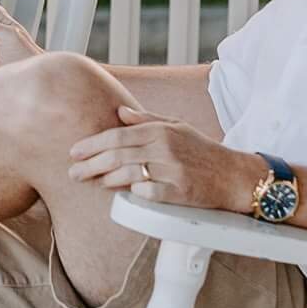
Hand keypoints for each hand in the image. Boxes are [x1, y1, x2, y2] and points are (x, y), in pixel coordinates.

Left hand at [69, 103, 258, 211]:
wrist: (233, 175)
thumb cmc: (202, 151)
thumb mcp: (177, 127)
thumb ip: (146, 120)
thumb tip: (119, 112)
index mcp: (160, 130)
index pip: (117, 136)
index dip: (92, 144)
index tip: (74, 152)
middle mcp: (165, 148)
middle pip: (118, 155)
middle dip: (91, 164)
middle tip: (73, 173)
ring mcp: (173, 170)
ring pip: (129, 174)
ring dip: (106, 180)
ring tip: (91, 183)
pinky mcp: (180, 192)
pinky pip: (149, 193)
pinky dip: (133, 193)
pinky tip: (122, 195)